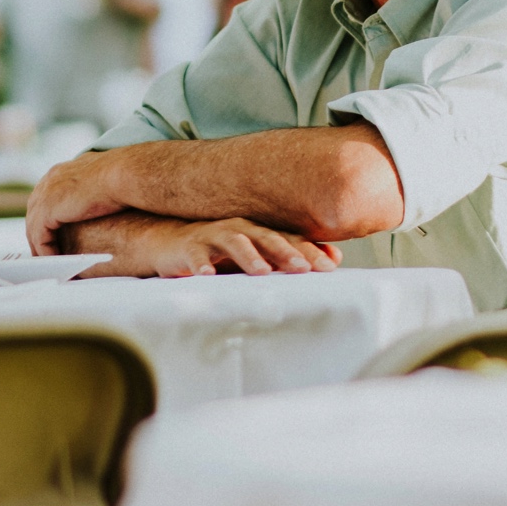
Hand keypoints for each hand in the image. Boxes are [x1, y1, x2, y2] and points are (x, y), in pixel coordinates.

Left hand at [25, 149, 129, 253]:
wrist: (122, 174)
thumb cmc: (122, 176)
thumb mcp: (102, 177)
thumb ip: (93, 186)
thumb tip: (101, 193)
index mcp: (61, 172)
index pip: (45, 196)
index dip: (48, 216)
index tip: (53, 232)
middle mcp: (49, 181)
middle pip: (34, 211)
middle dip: (38, 232)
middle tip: (45, 250)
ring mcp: (46, 195)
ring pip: (34, 227)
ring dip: (40, 245)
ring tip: (50, 261)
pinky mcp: (47, 211)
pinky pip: (40, 238)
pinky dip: (46, 251)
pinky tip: (56, 261)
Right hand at [142, 218, 341, 277]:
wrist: (171, 243)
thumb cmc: (221, 253)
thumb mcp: (258, 256)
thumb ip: (292, 257)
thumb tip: (335, 258)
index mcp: (259, 231)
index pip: (289, 239)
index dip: (309, 251)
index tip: (330, 267)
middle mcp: (240, 228)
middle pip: (266, 237)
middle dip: (285, 252)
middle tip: (302, 268)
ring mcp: (213, 235)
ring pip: (234, 242)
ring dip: (249, 256)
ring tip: (262, 271)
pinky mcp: (189, 248)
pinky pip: (196, 256)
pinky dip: (202, 265)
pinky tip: (207, 276)